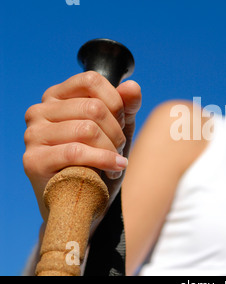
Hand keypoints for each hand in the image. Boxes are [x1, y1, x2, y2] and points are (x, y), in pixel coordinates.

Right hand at [23, 71, 141, 220]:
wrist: (84, 203)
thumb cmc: (100, 162)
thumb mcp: (118, 130)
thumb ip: (126, 106)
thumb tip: (132, 86)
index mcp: (58, 96)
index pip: (91, 80)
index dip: (116, 102)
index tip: (122, 122)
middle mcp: (40, 111)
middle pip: (94, 107)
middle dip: (116, 132)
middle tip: (119, 149)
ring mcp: (33, 135)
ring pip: (88, 129)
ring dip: (111, 150)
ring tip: (116, 163)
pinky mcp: (33, 160)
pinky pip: (76, 152)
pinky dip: (104, 161)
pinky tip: (114, 170)